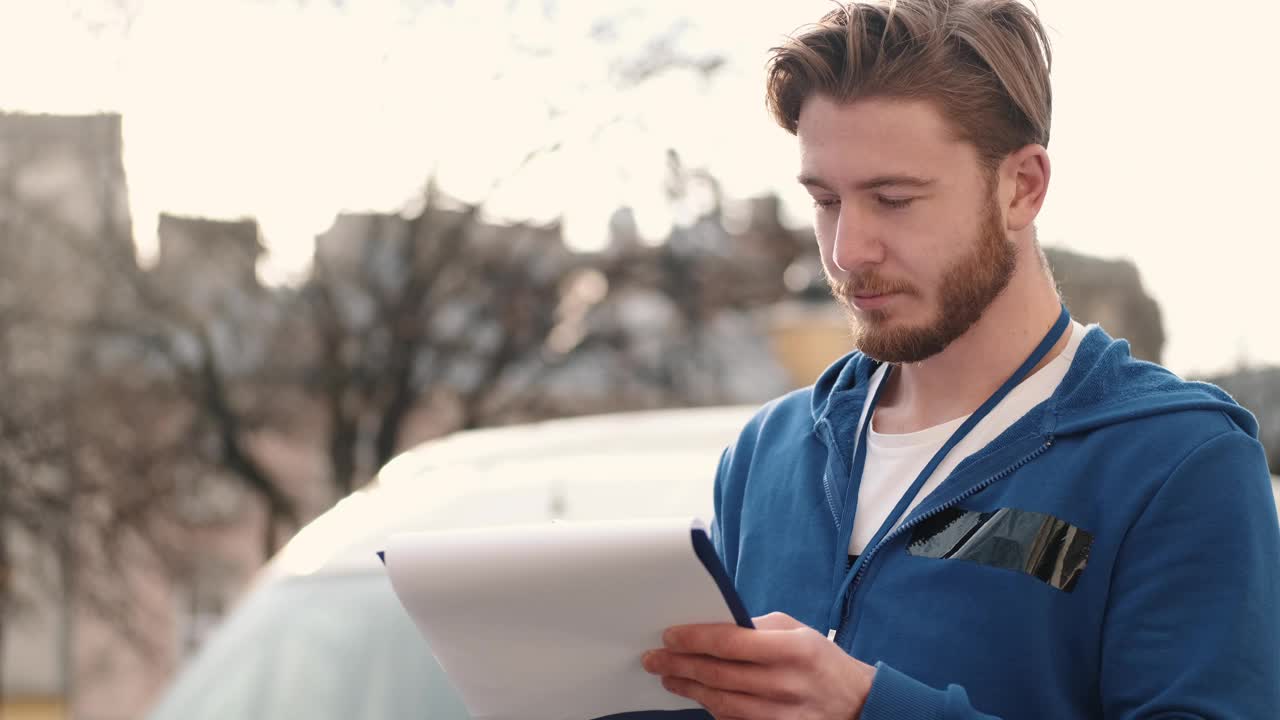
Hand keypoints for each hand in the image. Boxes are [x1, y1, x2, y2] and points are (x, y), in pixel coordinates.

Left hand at [641, 612, 876, 719]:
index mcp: (792, 649)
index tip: (670, 635)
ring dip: (688, 688)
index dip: (694, 639)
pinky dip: (711, 708)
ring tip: (668, 676)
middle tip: (654, 658)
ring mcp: (781, 714)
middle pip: (719, 675)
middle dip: (680, 664)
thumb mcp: (796, 630)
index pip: (730, 642)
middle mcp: (786, 683)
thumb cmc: (820, 660)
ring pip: (721, 703)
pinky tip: (697, 696)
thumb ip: (756, 628)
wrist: (855, 703)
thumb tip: (713, 625)